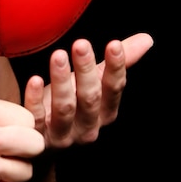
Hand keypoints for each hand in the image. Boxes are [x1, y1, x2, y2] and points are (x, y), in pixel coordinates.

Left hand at [23, 32, 152, 149]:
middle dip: (86, 70)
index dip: (116, 68)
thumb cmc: (70, 105)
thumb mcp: (93, 85)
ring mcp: (63, 135)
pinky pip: (37, 118)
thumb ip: (117, 64)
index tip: (114, 44)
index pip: (114, 89)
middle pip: (90, 98)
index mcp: (105, 113)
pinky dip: (35, 99)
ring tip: (58, 55)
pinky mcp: (38, 137)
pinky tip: (34, 80)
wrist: (39, 142)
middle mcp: (88, 127)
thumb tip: (146, 39)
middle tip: (81, 44)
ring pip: (65, 108)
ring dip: (61, 80)